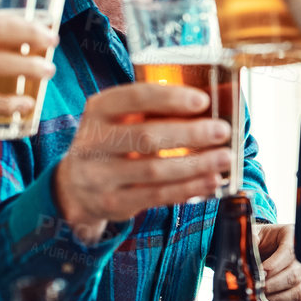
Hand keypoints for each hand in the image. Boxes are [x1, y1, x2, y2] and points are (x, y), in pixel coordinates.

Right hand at [52, 83, 232, 242]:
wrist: (75, 186)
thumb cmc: (112, 143)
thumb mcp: (119, 119)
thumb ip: (152, 112)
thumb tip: (208, 111)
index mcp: (98, 110)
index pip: (134, 98)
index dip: (170, 98)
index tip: (203, 100)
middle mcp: (93, 142)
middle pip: (146, 137)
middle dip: (190, 133)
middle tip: (222, 131)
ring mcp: (100, 176)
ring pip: (154, 170)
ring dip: (196, 164)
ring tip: (225, 157)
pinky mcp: (113, 203)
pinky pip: (157, 196)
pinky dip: (189, 188)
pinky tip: (211, 180)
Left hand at [254, 224, 300, 300]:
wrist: (264, 249)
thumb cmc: (260, 241)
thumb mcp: (254, 233)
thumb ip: (251, 237)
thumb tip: (248, 244)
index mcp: (292, 237)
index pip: (290, 251)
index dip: (274, 265)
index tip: (259, 273)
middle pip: (295, 275)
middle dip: (272, 285)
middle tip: (256, 289)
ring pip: (299, 293)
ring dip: (277, 299)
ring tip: (260, 299)